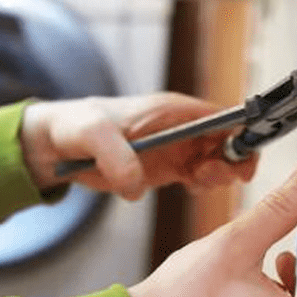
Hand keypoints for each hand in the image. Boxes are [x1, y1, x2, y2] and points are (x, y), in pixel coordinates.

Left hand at [19, 93, 258, 199]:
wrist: (55, 145)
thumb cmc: (74, 126)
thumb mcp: (91, 134)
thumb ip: (115, 156)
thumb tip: (136, 185)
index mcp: (172, 109)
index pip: (224, 116)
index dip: (242, 134)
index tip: (241, 158)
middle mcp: (181, 127)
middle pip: (230, 141)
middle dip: (232, 161)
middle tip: (207, 176)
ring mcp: (177, 149)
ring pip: (219, 161)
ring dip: (217, 175)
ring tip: (194, 182)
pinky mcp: (167, 168)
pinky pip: (199, 177)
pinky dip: (202, 186)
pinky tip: (188, 187)